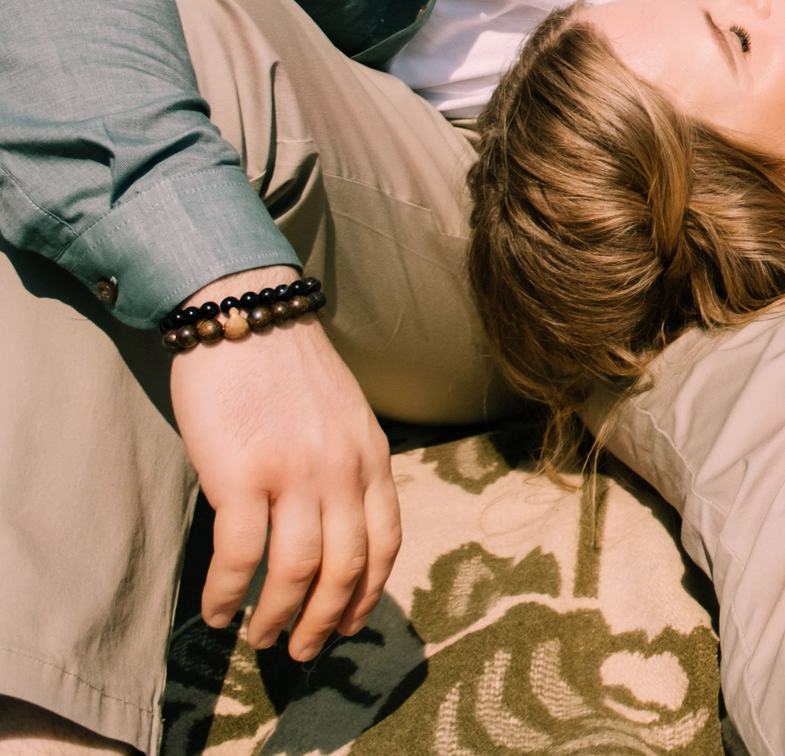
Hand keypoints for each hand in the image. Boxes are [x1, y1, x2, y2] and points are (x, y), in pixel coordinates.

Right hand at [167, 266, 399, 661]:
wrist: (246, 314)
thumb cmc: (286, 368)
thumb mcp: (342, 416)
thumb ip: (347, 466)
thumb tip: (336, 525)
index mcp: (372, 457)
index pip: (386, 541)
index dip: (369, 592)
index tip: (350, 625)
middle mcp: (343, 470)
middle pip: (346, 566)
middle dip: (326, 619)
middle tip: (304, 651)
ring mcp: (296, 474)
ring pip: (298, 571)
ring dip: (279, 616)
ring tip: (262, 639)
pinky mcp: (243, 474)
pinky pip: (241, 555)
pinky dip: (228, 593)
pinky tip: (217, 613)